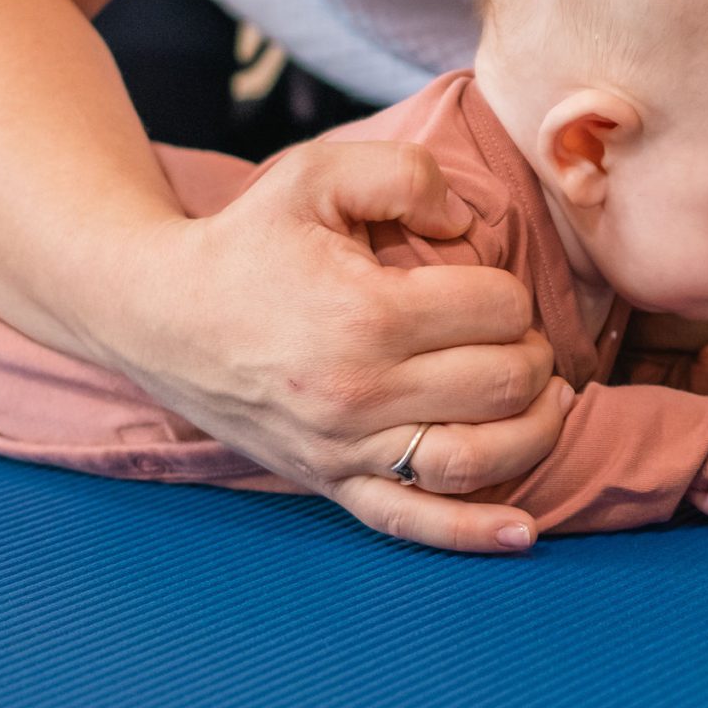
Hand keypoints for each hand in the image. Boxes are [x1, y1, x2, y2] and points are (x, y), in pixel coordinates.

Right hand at [124, 140, 568, 553]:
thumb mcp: (317, 175)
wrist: (159, 315)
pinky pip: (411, 523)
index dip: (507, 290)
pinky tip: (522, 533)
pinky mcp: (330, 482)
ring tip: (547, 403)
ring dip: (534, 432)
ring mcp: (345, 448)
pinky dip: (473, 533)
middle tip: (521, 338)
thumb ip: (404, 174)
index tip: (485, 284)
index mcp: (365, 314)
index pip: (495, 309)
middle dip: (531, 355)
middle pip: (501, 383)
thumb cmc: (246, 243)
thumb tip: (465, 221)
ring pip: (476, 459)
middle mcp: (359, 392)